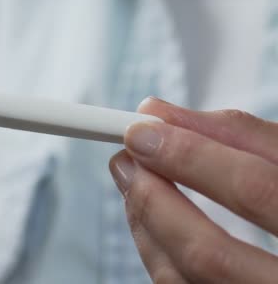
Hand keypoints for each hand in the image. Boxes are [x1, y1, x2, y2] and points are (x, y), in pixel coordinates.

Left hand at [109, 97, 277, 282]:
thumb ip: (245, 137)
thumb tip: (161, 115)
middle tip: (126, 156)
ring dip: (146, 225)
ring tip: (132, 181)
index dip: (191, 157)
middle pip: (209, 253)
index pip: (255, 191)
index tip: (143, 128)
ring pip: (184, 279)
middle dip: (153, 199)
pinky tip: (151, 220)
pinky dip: (157, 253)